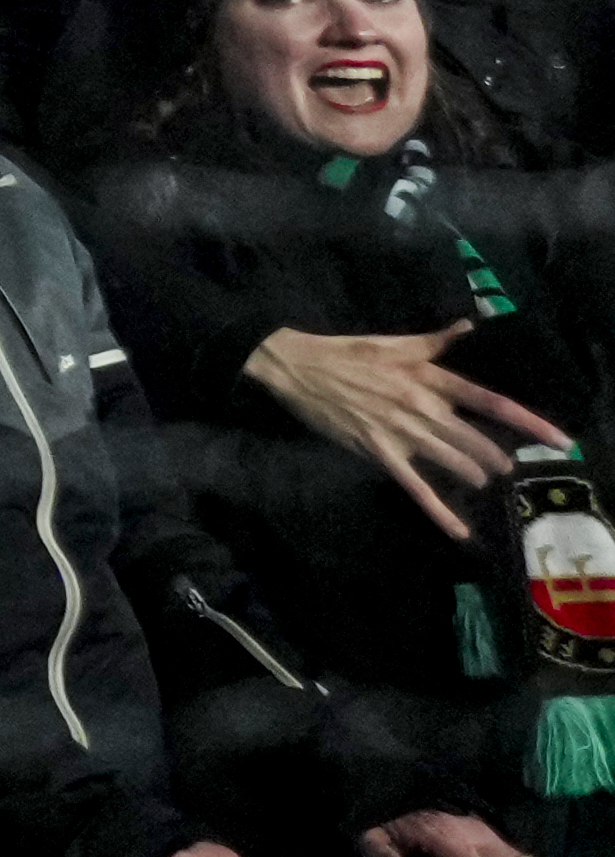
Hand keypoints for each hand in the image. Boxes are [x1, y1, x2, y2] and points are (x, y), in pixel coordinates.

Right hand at [243, 324, 532, 539]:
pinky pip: (416, 487)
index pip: (490, 401)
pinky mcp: (379, 452)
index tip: (560, 440)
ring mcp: (402, 432)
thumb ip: (436, 340)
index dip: (528, 422)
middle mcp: (423, 406)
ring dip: (473, 473)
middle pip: (477, 440)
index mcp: (429, 376)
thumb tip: (470, 324)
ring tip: (480, 478)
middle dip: (496, 457)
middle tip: (504, 465)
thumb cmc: (346, 352)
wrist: (295, 367)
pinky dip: (440, 512)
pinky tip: (460, 532)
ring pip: (454, 462)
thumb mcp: (393, 341)